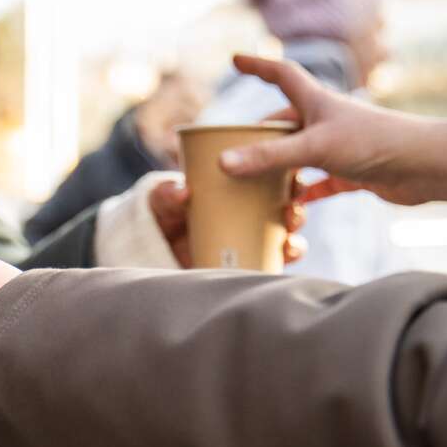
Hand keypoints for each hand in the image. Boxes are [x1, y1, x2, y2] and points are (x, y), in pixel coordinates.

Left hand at [148, 176, 308, 268]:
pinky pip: (269, 267)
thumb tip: (183, 192)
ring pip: (284, 242)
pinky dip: (279, 265)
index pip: (273, 180)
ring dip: (294, 242)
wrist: (149, 245)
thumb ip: (166, 194)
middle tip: (291, 213)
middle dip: (297, 213)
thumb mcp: (161, 199)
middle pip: (286, 212)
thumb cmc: (159, 212)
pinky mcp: (242, 267)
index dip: (290, 179)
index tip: (294, 179)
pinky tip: (280, 263)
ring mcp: (248, 243)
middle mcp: (250, 216)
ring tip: (288, 243)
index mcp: (239, 189)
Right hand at [218, 55, 446, 207]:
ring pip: (300, 156)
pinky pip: (320, 184)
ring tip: (257, 185)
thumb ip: (269, 157)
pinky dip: (305, 195)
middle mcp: (326, 121)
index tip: (236, 61)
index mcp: (317, 102)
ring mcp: (339, 148)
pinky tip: (293, 207)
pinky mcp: (352, 173)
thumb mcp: (314, 148)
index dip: (257, 66)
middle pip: (285, 122)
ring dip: (280, 171)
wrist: (423, 166)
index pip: (281, 75)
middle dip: (261, 134)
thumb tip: (224, 163)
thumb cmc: (373, 143)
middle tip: (236, 147)